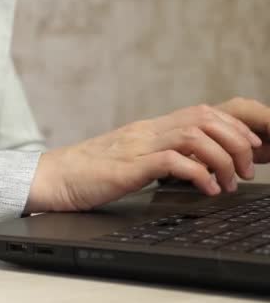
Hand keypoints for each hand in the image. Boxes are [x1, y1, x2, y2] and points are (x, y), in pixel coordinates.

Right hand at [25, 101, 266, 212]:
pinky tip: (207, 190)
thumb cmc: (86, 173)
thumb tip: (189, 164)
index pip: (200, 112)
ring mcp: (136, 147)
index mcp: (147, 129)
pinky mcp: (128, 167)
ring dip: (223, 158)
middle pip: (205, 117)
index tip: (248, 146)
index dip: (233, 125)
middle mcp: (145, 131)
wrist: (52, 177)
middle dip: (237, 139)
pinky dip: (200, 175)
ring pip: (195, 136)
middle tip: (246, 167)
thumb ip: (154, 155)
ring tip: (230, 181)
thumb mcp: (126, 158)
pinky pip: (174, 162)